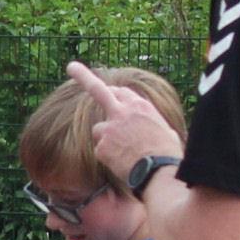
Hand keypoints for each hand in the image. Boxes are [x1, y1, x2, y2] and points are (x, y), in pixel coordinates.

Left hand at [66, 61, 173, 178]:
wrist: (160, 171)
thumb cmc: (167, 155)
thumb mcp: (165, 130)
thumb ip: (150, 122)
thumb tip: (151, 128)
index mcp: (141, 106)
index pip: (121, 92)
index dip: (114, 93)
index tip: (106, 88)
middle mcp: (122, 111)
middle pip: (98, 89)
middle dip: (83, 76)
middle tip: (72, 67)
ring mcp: (109, 127)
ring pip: (98, 129)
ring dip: (106, 139)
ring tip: (123, 153)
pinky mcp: (101, 145)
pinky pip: (100, 150)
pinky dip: (108, 157)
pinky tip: (121, 163)